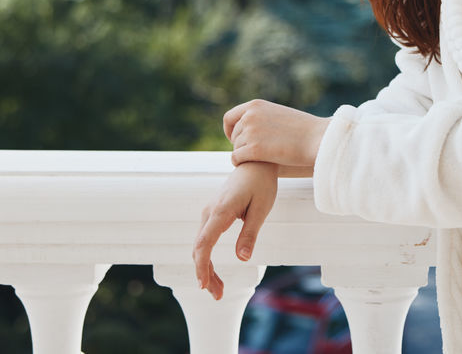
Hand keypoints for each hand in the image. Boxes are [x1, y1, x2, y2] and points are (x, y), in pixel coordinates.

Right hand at [192, 161, 278, 299]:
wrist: (254, 164)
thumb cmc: (261, 184)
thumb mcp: (261, 209)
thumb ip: (250, 233)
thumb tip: (242, 258)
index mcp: (221, 211)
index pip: (204, 243)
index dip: (202, 266)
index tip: (203, 285)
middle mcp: (210, 212)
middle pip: (199, 248)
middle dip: (205, 274)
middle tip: (218, 296)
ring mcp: (209, 213)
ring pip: (200, 246)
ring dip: (206, 269)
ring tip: (218, 290)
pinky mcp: (212, 214)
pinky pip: (205, 239)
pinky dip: (207, 258)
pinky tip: (214, 271)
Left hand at [224, 99, 330, 167]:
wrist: (318, 138)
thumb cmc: (303, 130)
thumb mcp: (278, 115)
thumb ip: (262, 118)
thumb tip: (248, 128)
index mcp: (256, 105)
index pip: (229, 117)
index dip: (230, 130)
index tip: (235, 139)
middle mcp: (250, 116)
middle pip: (234, 135)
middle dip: (240, 145)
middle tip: (253, 154)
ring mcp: (251, 132)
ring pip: (236, 147)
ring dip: (244, 155)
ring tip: (259, 159)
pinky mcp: (254, 149)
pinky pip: (236, 158)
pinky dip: (240, 163)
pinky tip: (251, 166)